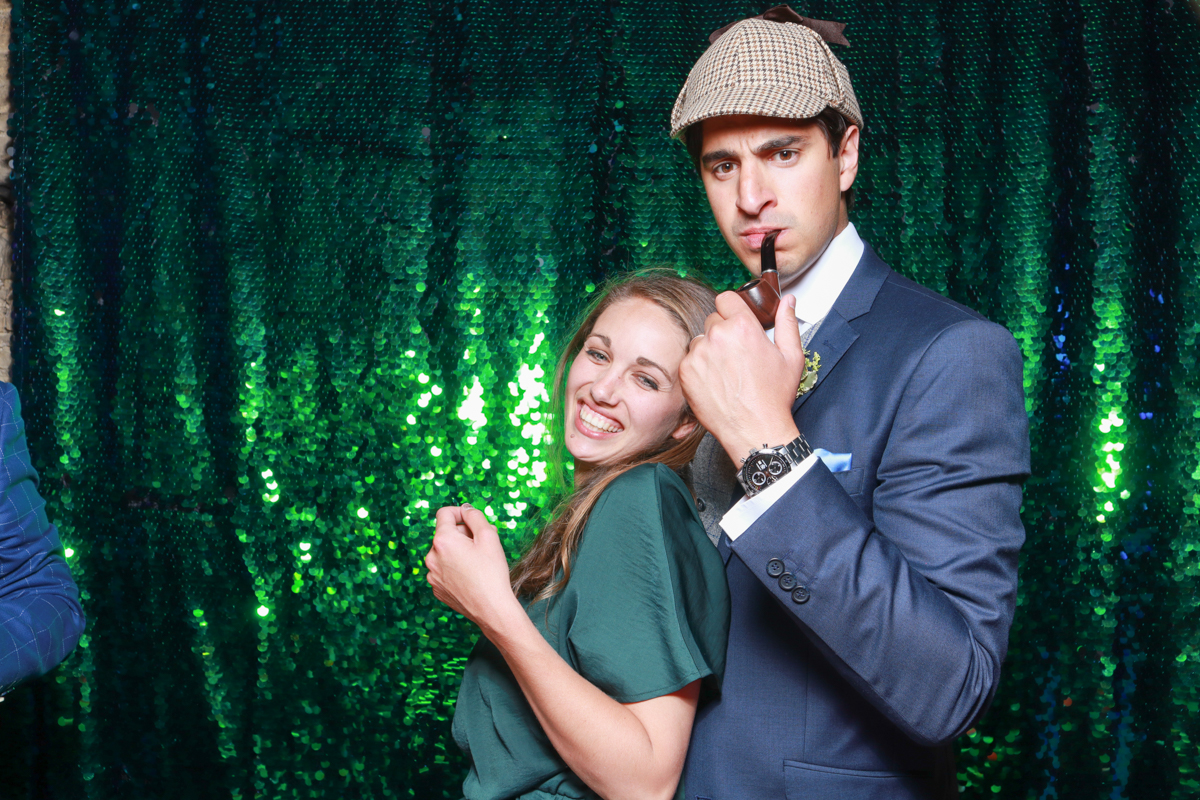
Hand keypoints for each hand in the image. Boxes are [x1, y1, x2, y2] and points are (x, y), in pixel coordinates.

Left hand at [425, 505, 522, 635]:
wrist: (491, 609)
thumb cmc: (492, 573)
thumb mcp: (489, 536)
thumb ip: (475, 516)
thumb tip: (465, 509)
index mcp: (443, 540)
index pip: (444, 513)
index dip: (460, 512)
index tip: (472, 519)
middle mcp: (432, 556)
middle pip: (445, 534)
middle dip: (463, 534)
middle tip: (483, 544)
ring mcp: (432, 575)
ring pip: (444, 553)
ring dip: (459, 551)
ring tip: (478, 562)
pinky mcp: (437, 588)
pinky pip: (444, 569)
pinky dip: (455, 567)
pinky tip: (471, 576)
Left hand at [680, 291, 804, 462]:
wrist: (754, 429)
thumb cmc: (773, 397)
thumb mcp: (791, 357)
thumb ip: (788, 323)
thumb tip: (788, 301)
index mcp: (743, 327)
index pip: (726, 298)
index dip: (732, 309)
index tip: (735, 319)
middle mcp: (718, 336)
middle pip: (713, 320)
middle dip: (723, 331)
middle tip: (737, 354)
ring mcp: (699, 354)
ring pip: (700, 340)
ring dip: (710, 349)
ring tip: (727, 371)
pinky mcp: (686, 371)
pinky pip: (690, 359)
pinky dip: (699, 367)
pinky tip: (716, 381)